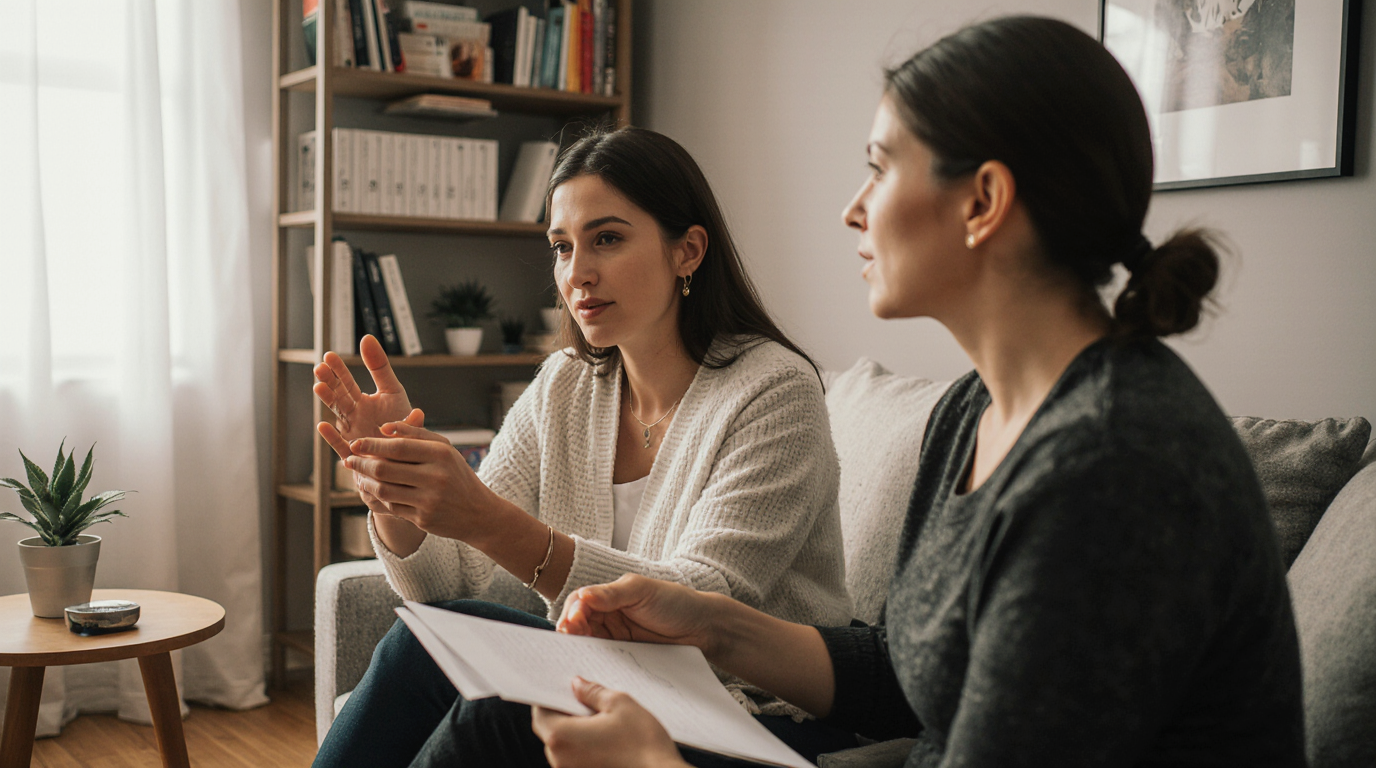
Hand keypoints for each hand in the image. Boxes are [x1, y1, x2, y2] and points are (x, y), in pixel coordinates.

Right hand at [313, 334, 413, 459]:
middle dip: (330, 382)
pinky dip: (332, 437)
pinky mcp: (356, 454)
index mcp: (364, 403)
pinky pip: (342, 445)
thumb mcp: (395, 394)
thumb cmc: (401, 430)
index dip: (339, 370)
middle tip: (320, 367)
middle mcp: (355, 418)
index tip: (329, 355)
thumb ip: (381, 368)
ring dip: (329, 402)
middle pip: (340, 397)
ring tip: (319, 386)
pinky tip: (322, 425)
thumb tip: (368, 340)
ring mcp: (354, 435)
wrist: (407, 463)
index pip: (348, 384)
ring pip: (339, 416)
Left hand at [345, 420, 498, 542]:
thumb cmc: (456, 475)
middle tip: (349, 460)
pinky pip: (391, 507)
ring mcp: (429, 500)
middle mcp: (436, 477)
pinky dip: (378, 498)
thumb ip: (415, 433)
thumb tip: (383, 428)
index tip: (354, 443)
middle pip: (385, 469)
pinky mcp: (423, 519)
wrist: (478, 513)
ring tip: (358, 475)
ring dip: (365, 482)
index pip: (398, 446)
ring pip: (384, 490)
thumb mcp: (444, 449)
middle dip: (361, 463)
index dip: (371, 445)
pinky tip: (373, 490)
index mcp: (441, 454)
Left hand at [531, 677, 687, 767]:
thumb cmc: (643, 745)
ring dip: (575, 732)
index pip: (540, 713)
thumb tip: (577, 686)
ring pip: (564, 746)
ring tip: (601, 720)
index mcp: (562, 737)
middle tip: (584, 700)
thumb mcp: (620, 705)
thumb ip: (593, 693)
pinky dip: (584, 747)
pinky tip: (606, 739)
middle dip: (564, 713)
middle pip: (550, 731)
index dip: (549, 697)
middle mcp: (561, 759)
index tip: (561, 689)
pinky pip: (576, 759)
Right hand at [558, 575, 724, 658]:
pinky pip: (604, 659)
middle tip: (569, 641)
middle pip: (579, 624)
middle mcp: (608, 615)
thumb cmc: (675, 601)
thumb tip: (582, 596)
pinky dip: (595, 663)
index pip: (580, 603)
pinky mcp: (624, 655)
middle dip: (571, 632)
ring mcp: (615, 637)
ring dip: (579, 649)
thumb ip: (611, 594)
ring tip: (577, 657)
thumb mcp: (642, 590)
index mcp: (609, 596)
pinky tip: (591, 668)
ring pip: (588, 643)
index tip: (571, 625)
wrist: (703, 627)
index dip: (572, 613)